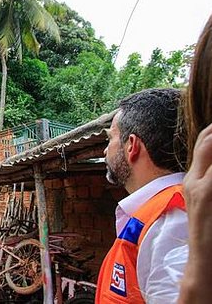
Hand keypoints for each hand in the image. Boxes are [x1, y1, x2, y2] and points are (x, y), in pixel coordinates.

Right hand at [180, 123, 211, 302]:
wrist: (204, 261)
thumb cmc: (210, 235)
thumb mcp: (206, 203)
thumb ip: (207, 183)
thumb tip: (211, 169)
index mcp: (192, 181)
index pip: (203, 143)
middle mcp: (193, 180)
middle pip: (207, 140)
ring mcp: (200, 186)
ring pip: (211, 149)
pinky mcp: (207, 193)